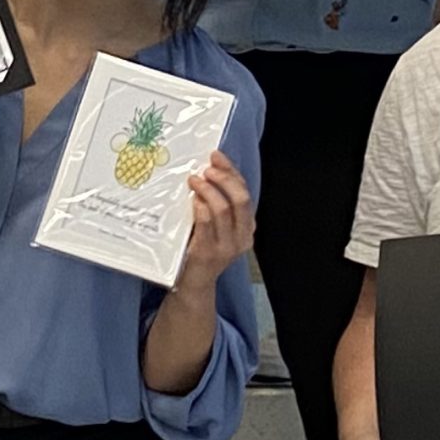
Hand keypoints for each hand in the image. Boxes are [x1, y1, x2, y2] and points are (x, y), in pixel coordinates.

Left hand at [175, 150, 254, 294]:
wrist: (194, 283)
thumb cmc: (202, 248)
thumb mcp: (216, 225)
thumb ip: (216, 203)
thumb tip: (206, 170)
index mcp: (247, 227)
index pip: (245, 192)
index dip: (231, 171)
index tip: (216, 156)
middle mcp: (243, 237)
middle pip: (240, 198)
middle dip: (224, 179)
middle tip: (206, 169)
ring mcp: (227, 247)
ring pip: (223, 209)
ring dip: (207, 190)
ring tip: (194, 181)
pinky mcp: (208, 253)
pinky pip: (206, 224)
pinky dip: (200, 208)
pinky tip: (192, 200)